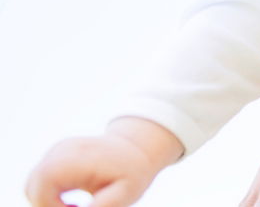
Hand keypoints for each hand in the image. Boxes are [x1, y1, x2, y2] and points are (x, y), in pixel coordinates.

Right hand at [25, 132, 160, 206]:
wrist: (135, 150)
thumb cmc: (132, 172)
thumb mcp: (126, 193)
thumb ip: (103, 206)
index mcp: (79, 157)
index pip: (45, 180)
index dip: (49, 204)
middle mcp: (62, 150)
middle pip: (33, 186)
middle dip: (47, 206)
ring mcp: (55, 151)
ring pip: (32, 186)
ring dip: (47, 203)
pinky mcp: (53, 157)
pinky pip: (39, 183)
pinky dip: (48, 197)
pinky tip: (71, 202)